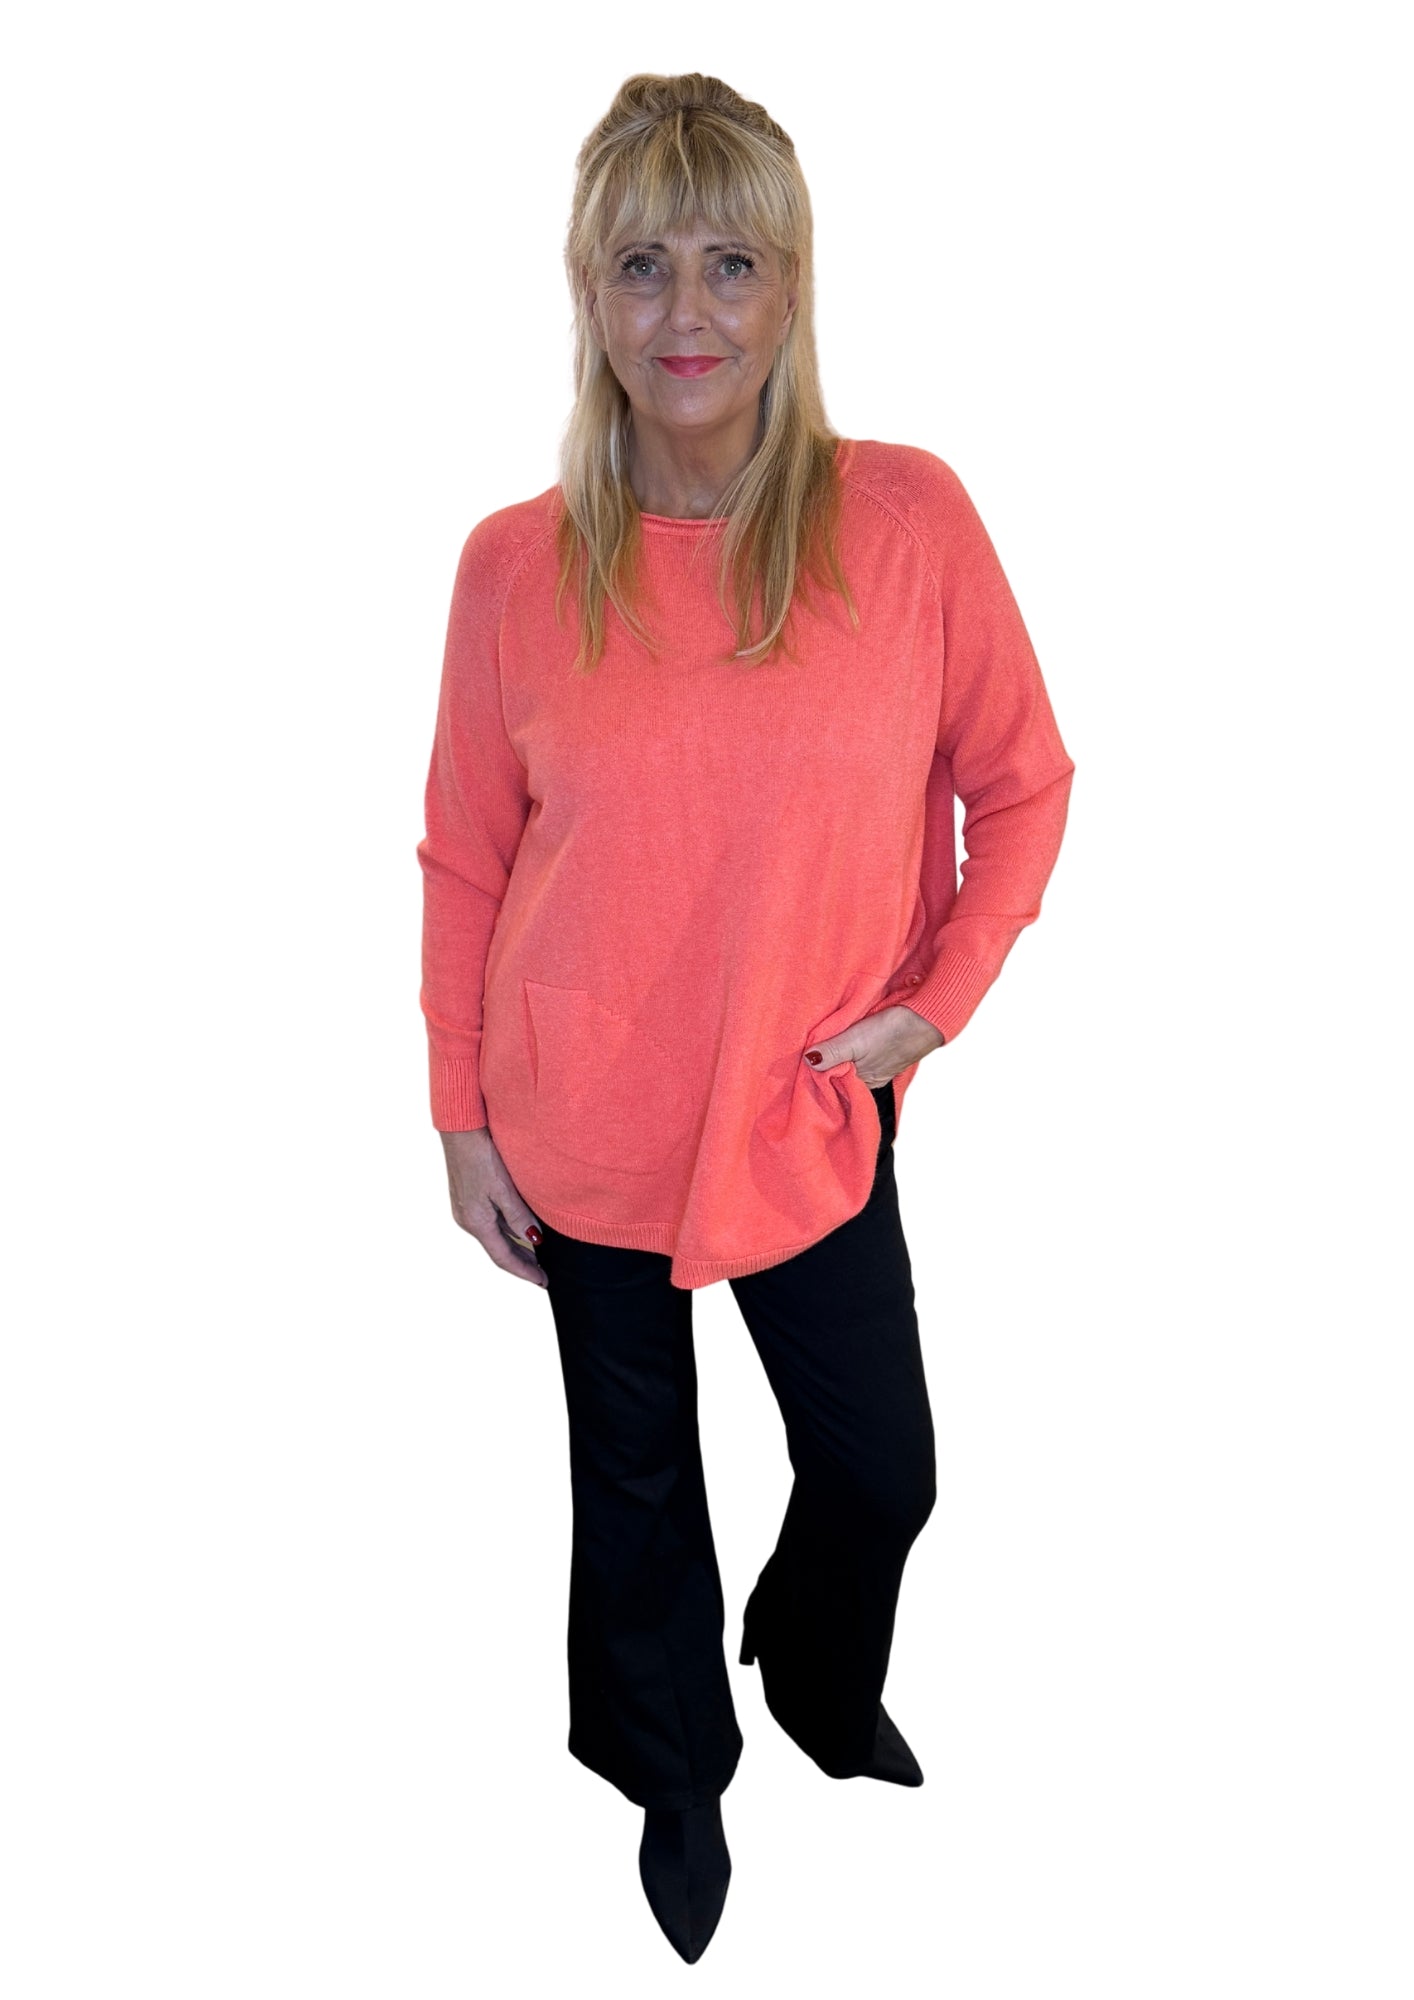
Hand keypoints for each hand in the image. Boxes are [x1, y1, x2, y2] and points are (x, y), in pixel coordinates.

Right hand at [440, 1127, 548, 1287]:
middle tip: (542, 1273)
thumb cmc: (481, 1155)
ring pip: (495, 1236)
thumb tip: (534, 1240)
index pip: (503, 1257)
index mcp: (476, 1222)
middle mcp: (467, 1220)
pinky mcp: (467, 1198)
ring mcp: (465, 1210)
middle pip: (498, 1250)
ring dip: (514, 1247)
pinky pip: (490, 1223)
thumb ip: (518, 1216)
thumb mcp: (504, 1188)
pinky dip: (506, 1231)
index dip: (523, 1272)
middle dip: (521, 1263)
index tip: (542, 1282)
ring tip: (536, 1254)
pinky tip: (519, 1228)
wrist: (459, 1130)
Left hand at [803, 1004, 944, 1088]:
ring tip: (824, 1043)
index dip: (818, 1073)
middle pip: (841, 1075)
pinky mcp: (885, 1052)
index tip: (804, 1060)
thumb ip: (833, 1051)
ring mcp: (879, 1066)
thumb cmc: (892, 1031)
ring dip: (839, 1056)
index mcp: (864, 1082)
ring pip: (851, 1065)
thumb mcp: (856, 1041)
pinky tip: (847, 1040)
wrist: (927, 1018)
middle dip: (827, 1065)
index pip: (833, 1084)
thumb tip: (809, 1061)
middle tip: (810, 1049)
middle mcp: (871, 1079)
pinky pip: (862, 1056)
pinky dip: (853, 1050)